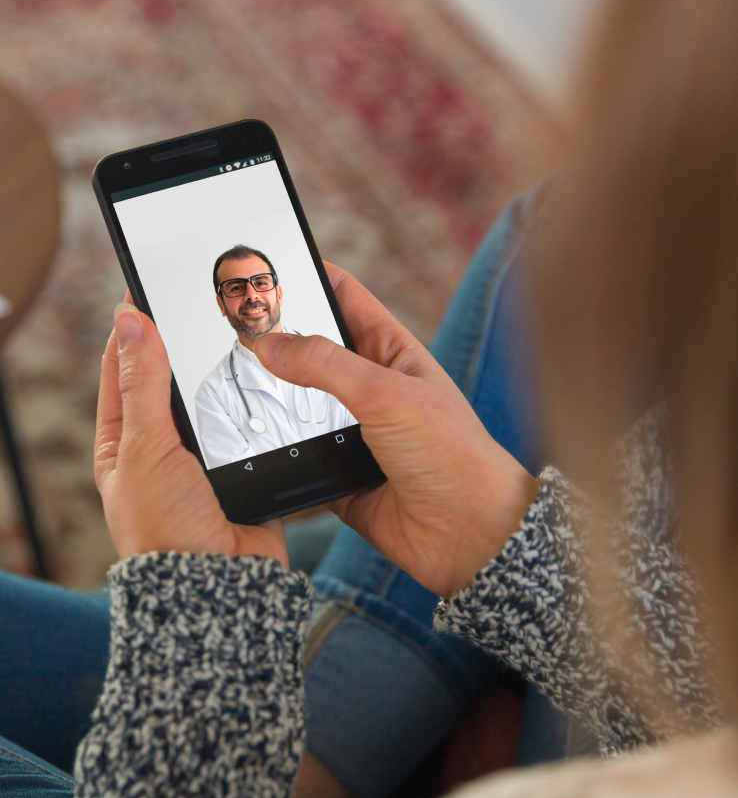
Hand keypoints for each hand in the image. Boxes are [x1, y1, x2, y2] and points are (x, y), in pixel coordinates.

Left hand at [95, 296, 286, 563]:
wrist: (220, 584)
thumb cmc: (167, 529)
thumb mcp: (145, 448)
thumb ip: (144, 383)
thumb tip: (131, 322)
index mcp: (123, 442)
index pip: (124, 369)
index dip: (135, 328)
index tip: (150, 288)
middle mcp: (161, 448)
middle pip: (171, 380)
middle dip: (184, 345)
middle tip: (202, 303)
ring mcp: (204, 458)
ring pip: (213, 398)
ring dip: (222, 372)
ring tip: (236, 332)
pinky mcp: (243, 467)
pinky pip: (249, 424)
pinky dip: (255, 403)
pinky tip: (265, 377)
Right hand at [254, 264, 537, 597]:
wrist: (467, 534)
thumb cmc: (451, 454)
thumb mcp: (386, 392)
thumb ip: (324, 364)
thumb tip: (268, 343)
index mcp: (392, 353)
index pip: (344, 298)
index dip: (309, 277)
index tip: (267, 263)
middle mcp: (371, 390)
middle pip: (312, 354)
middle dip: (276, 342)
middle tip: (229, 326)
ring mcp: (353, 434)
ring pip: (297, 407)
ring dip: (271, 401)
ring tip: (227, 382)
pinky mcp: (338, 476)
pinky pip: (296, 458)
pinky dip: (276, 454)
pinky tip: (248, 443)